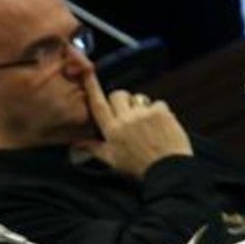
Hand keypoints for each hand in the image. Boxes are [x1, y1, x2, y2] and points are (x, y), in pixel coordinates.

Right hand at [75, 73, 191, 178]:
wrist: (168, 170)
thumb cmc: (139, 167)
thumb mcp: (112, 160)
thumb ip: (93, 148)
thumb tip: (77, 144)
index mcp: (112, 130)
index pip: (98, 104)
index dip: (92, 87)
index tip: (88, 73)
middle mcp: (126, 119)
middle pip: (118, 94)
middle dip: (121, 99)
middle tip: (126, 112)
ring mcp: (145, 114)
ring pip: (138, 98)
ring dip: (140, 106)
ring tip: (145, 122)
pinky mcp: (162, 113)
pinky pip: (157, 103)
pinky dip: (158, 111)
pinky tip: (160, 125)